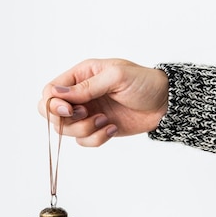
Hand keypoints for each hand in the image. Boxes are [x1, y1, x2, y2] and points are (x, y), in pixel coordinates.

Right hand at [39, 58, 168, 146]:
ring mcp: (89, 113)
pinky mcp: (98, 129)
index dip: (52, 104)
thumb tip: (56, 93)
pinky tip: (113, 128)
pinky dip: (97, 139)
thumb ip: (86, 86)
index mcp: (81, 75)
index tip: (70, 110)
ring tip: (106, 120)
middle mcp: (81, 95)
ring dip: (85, 129)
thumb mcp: (116, 77)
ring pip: (67, 130)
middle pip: (52, 114)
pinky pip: (84, 141)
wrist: (165, 103)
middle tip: (87, 114)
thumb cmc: (144, 83)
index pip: (50, 91)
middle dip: (66, 120)